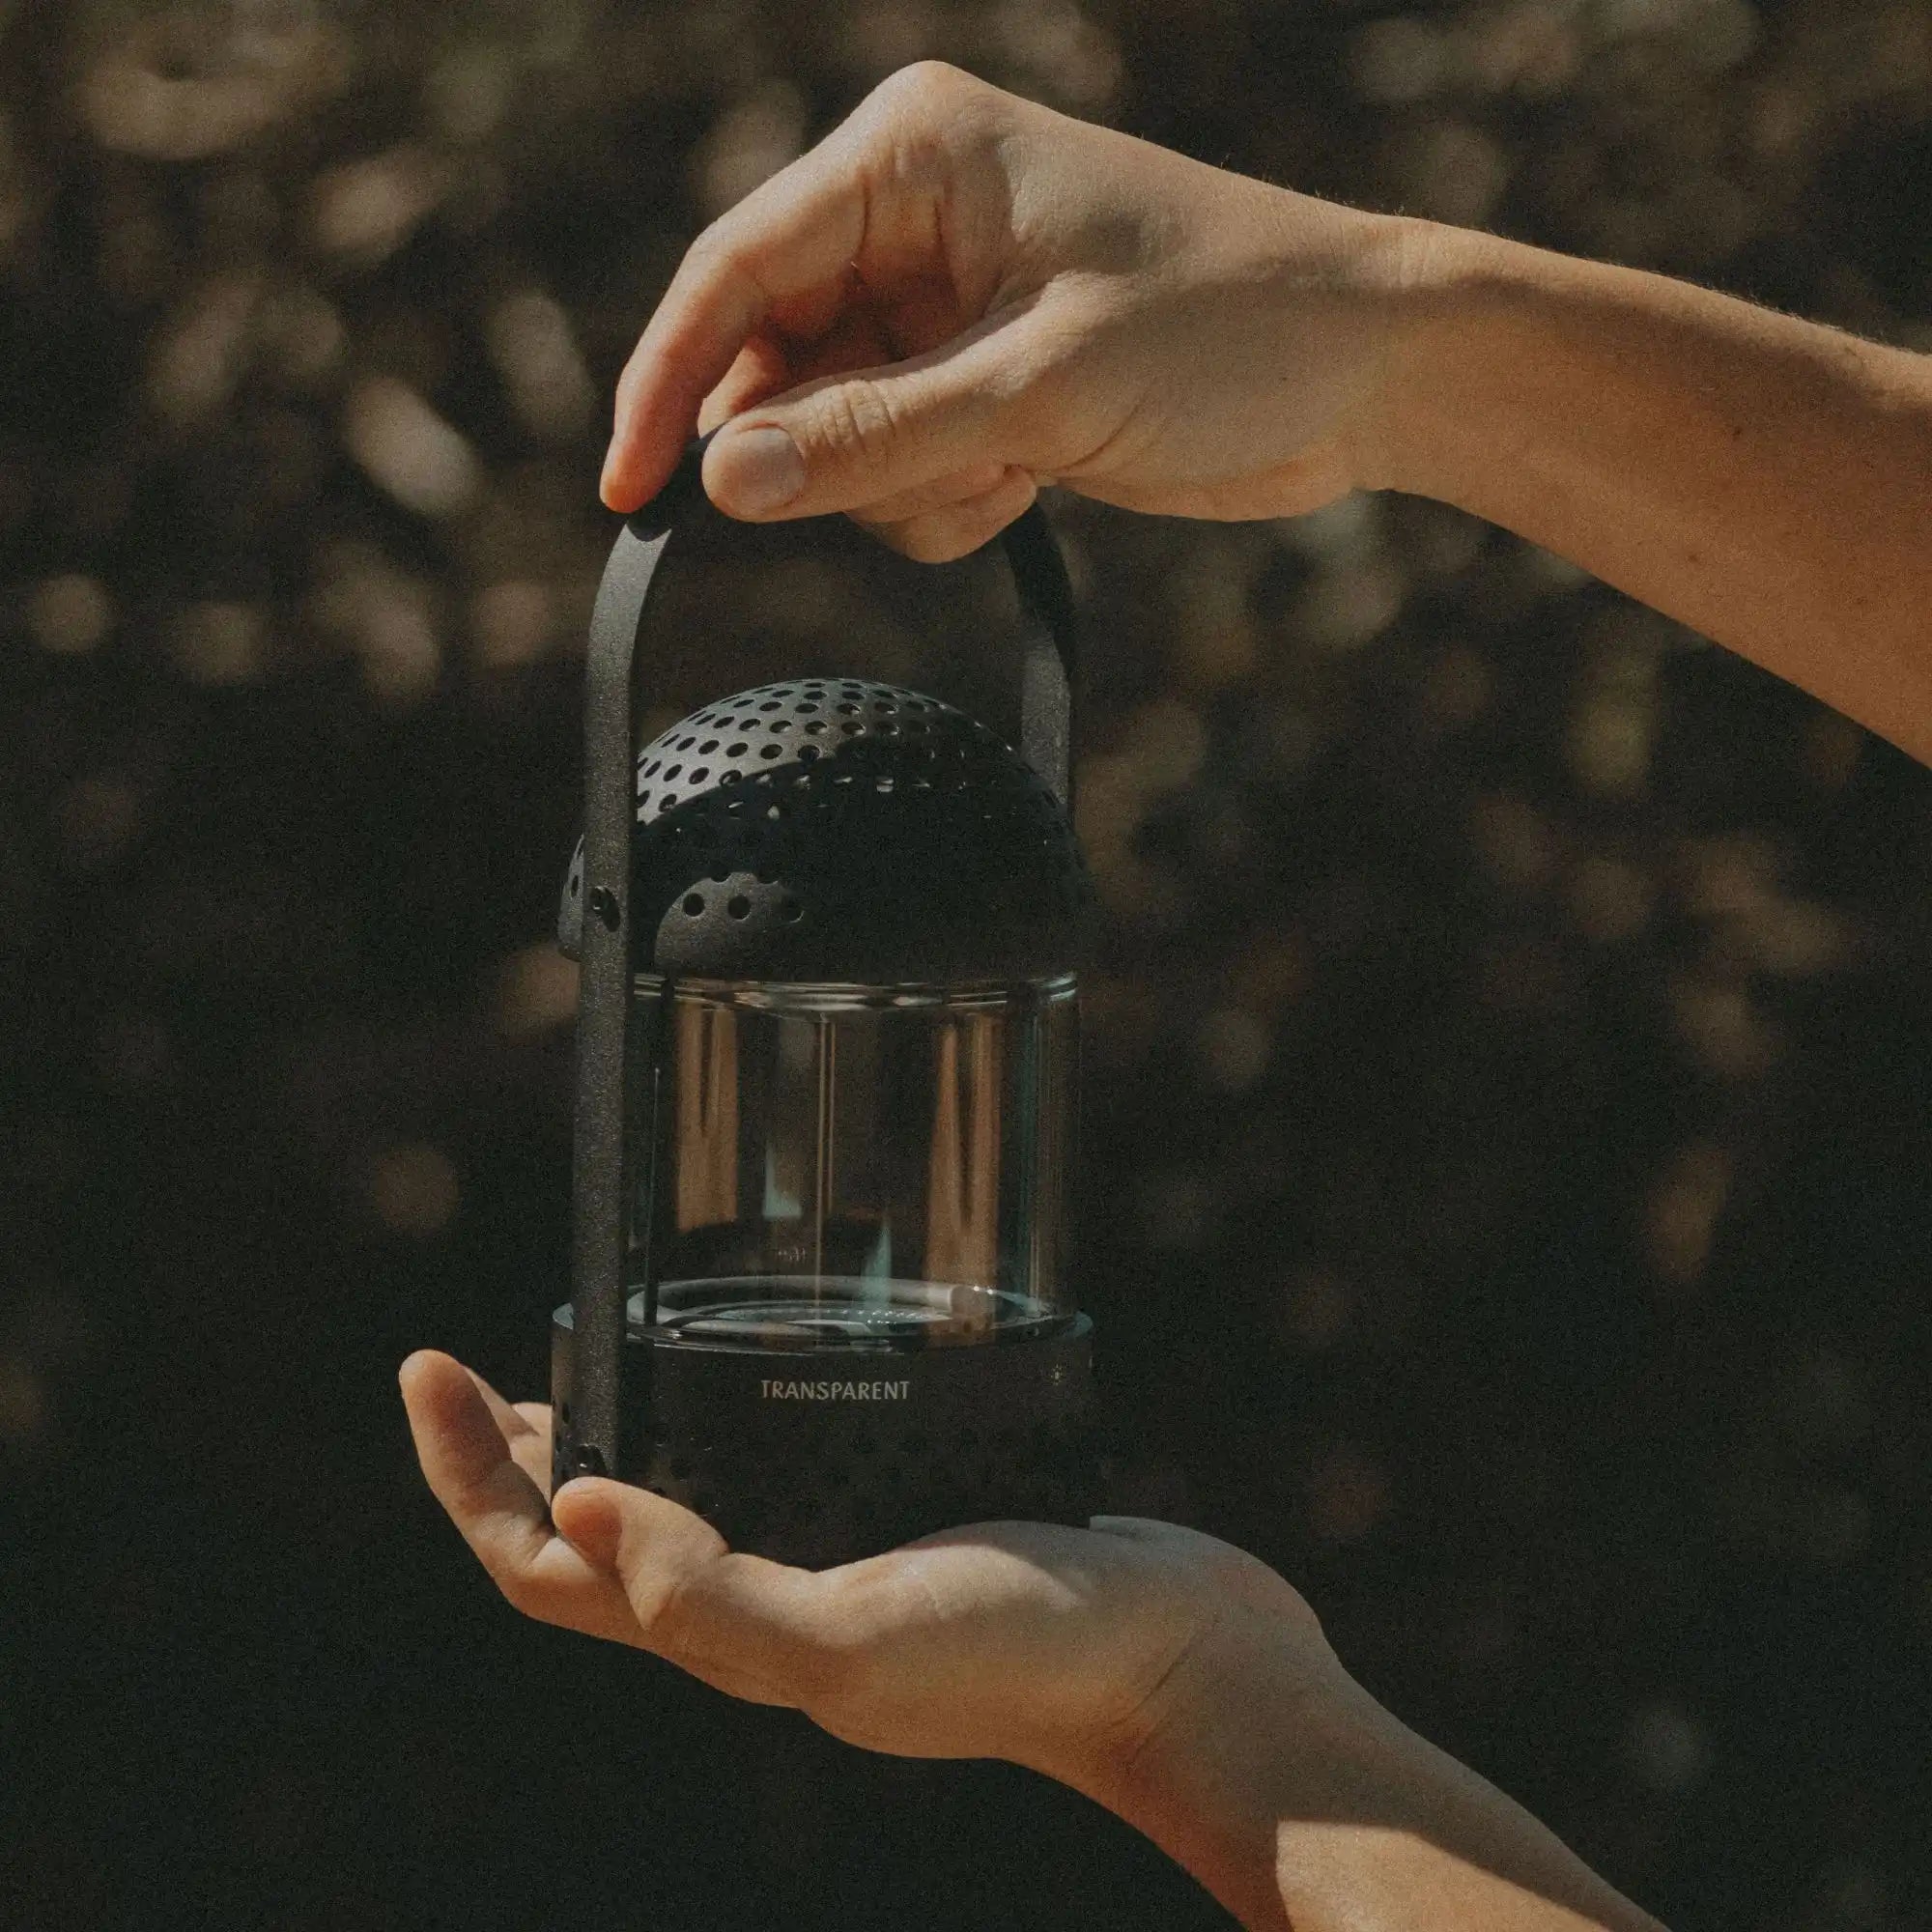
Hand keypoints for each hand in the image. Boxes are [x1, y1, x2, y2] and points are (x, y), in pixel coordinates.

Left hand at [397, 1349, 1344, 1793]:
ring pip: (674, 1499)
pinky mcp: (897, 1513)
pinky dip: (721, 1410)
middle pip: (587, 1538)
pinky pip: (773, 1463)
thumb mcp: (859, 1637)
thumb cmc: (1029, 1653)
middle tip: (461, 1359)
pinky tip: (751, 1358)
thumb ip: (717, 1598)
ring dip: (601, 1435)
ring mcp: (830, 1557)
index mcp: (730, 1636)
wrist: (1181, 1657)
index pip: (543, 1568)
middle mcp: (763, 1600)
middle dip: (505, 1456)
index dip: (464, 1479)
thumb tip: (579, 1509)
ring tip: (572, 1359)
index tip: (426, 1364)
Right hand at [599, 62, 1428, 556]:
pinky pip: (894, 468)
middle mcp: (909, 218)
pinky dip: (944, 502)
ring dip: (903, 488)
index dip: (668, 383)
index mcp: (910, 156)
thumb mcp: (1043, 388)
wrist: (1369, 370)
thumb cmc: (1230, 328)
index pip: (735, 270)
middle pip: (774, 365)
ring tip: (1017, 469)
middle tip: (947, 476)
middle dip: (835, 454)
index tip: (627, 494)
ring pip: (831, 434)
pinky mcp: (976, 377)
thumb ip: (875, 438)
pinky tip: (1035, 484)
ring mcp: (941, 304)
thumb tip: (718, 480)